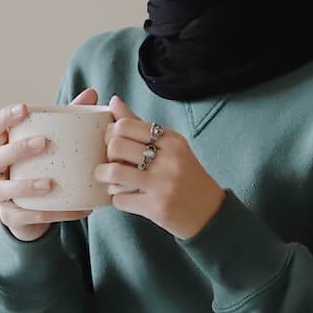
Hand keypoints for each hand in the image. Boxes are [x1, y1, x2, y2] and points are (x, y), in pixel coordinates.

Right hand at [0, 88, 99, 241]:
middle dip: (17, 149)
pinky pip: (27, 216)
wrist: (36, 209)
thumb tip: (93, 93)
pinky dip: (53, 214)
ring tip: (50, 184)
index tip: (24, 109)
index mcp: (3, 146)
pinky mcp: (11, 216)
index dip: (4, 118)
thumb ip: (69, 118)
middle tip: (43, 143)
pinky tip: (79, 209)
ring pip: (3, 190)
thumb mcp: (54, 141)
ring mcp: (0, 194)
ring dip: (25, 185)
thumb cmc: (43, 166)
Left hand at [96, 95, 225, 240]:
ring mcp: (163, 184)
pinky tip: (123, 195)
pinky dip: (116, 197)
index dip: (111, 133)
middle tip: (112, 161)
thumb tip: (113, 101)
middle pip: (116, 146)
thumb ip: (139, 125)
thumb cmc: (184, 174)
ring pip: (114, 172)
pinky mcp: (156, 207)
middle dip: (107, 154)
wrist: (208, 212)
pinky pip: (120, 199)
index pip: (125, 125)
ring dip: (104, 175)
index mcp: (172, 140)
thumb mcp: (169, 146)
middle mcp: (169, 159)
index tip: (113, 142)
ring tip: (107, 178)